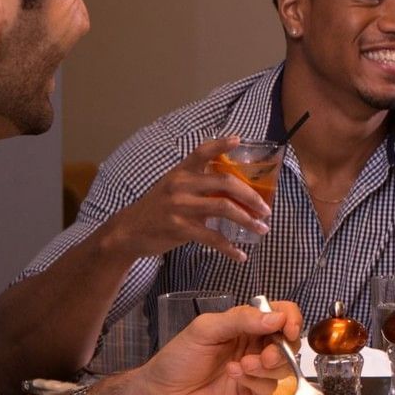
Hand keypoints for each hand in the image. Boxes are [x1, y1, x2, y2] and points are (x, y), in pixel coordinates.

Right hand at [100, 136, 270, 262]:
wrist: (128, 231)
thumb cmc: (158, 208)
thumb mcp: (174, 189)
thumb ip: (199, 185)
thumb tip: (237, 189)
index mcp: (181, 172)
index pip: (201, 152)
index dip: (220, 144)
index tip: (238, 139)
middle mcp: (180, 185)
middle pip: (225, 183)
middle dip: (251, 196)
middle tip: (266, 209)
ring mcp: (180, 207)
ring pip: (224, 208)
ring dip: (248, 220)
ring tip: (262, 228)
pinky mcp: (179, 228)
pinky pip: (213, 238)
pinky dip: (230, 248)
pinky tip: (241, 255)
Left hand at [129, 301, 302, 394]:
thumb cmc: (178, 359)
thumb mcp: (205, 330)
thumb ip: (241, 319)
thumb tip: (278, 318)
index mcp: (245, 327)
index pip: (280, 315)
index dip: (290, 319)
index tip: (287, 328)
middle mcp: (255, 348)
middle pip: (288, 342)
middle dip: (282, 347)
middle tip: (266, 355)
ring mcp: (256, 373)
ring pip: (283, 366)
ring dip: (268, 365)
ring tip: (243, 366)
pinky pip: (269, 387)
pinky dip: (256, 380)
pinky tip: (235, 376)